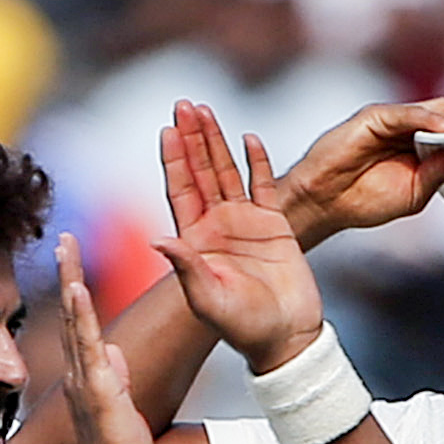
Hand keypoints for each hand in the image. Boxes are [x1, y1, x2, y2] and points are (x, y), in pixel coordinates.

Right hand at [50, 233, 151, 443]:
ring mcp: (85, 380)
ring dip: (70, 282)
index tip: (72, 262)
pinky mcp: (97, 389)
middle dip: (67, 273)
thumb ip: (116, 376)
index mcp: (85, 376)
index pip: (77, 324)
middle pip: (70, 314)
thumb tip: (115, 353)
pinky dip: (80, 316)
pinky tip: (77, 290)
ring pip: (74, 322)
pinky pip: (87, 346)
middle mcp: (78, 373)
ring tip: (66, 249)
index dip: (73, 291)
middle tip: (64, 239)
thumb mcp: (121, 404)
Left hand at [160, 105, 328, 374]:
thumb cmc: (243, 328)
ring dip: (216, 141)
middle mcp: (217, 226)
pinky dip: (257, 161)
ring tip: (205, 110)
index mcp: (196, 241)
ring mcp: (245, 223)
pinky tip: (249, 137)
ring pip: (227, 172)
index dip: (173, 160)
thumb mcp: (208, 301)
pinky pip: (264, 185)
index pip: (180, 191)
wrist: (287, 339)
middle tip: (183, 104)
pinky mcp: (275, 225)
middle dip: (191, 138)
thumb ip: (186, 268)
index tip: (167, 130)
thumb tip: (157, 239)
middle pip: (200, 172)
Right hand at [275, 89, 443, 236]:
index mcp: (423, 146)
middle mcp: (411, 128)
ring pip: (435, 108)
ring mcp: (393, 120)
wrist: (324, 203)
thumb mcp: (415, 193)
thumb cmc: (364, 199)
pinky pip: (406, 115)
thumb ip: (442, 172)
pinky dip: (428, 119)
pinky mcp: (373, 117)